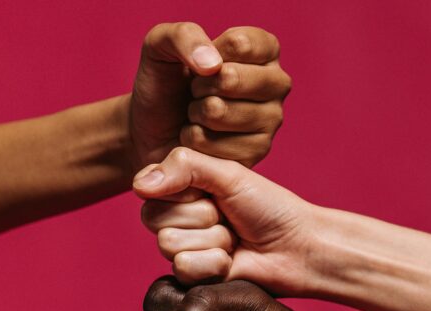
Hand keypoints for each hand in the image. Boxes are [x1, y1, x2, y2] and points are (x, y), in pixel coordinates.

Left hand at [129, 24, 291, 168]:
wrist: (153, 129)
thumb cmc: (165, 84)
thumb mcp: (161, 45)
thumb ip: (184, 36)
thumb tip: (213, 65)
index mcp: (265, 50)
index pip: (239, 43)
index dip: (206, 54)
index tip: (200, 64)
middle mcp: (277, 84)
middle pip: (231, 78)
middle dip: (199, 85)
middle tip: (195, 91)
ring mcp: (271, 120)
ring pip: (220, 112)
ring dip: (195, 113)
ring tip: (196, 113)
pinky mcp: (257, 153)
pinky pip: (213, 144)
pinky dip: (195, 140)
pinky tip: (200, 138)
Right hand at [134, 147, 321, 293]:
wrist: (296, 247)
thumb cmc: (268, 207)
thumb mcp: (228, 175)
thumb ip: (184, 167)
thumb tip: (138, 184)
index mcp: (182, 189)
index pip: (151, 188)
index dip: (186, 191)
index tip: (216, 192)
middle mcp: (177, 219)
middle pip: (155, 218)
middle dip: (201, 216)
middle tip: (228, 218)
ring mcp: (184, 249)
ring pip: (168, 244)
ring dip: (211, 240)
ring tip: (233, 239)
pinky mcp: (193, 278)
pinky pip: (183, 268)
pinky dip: (213, 263)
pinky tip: (231, 260)